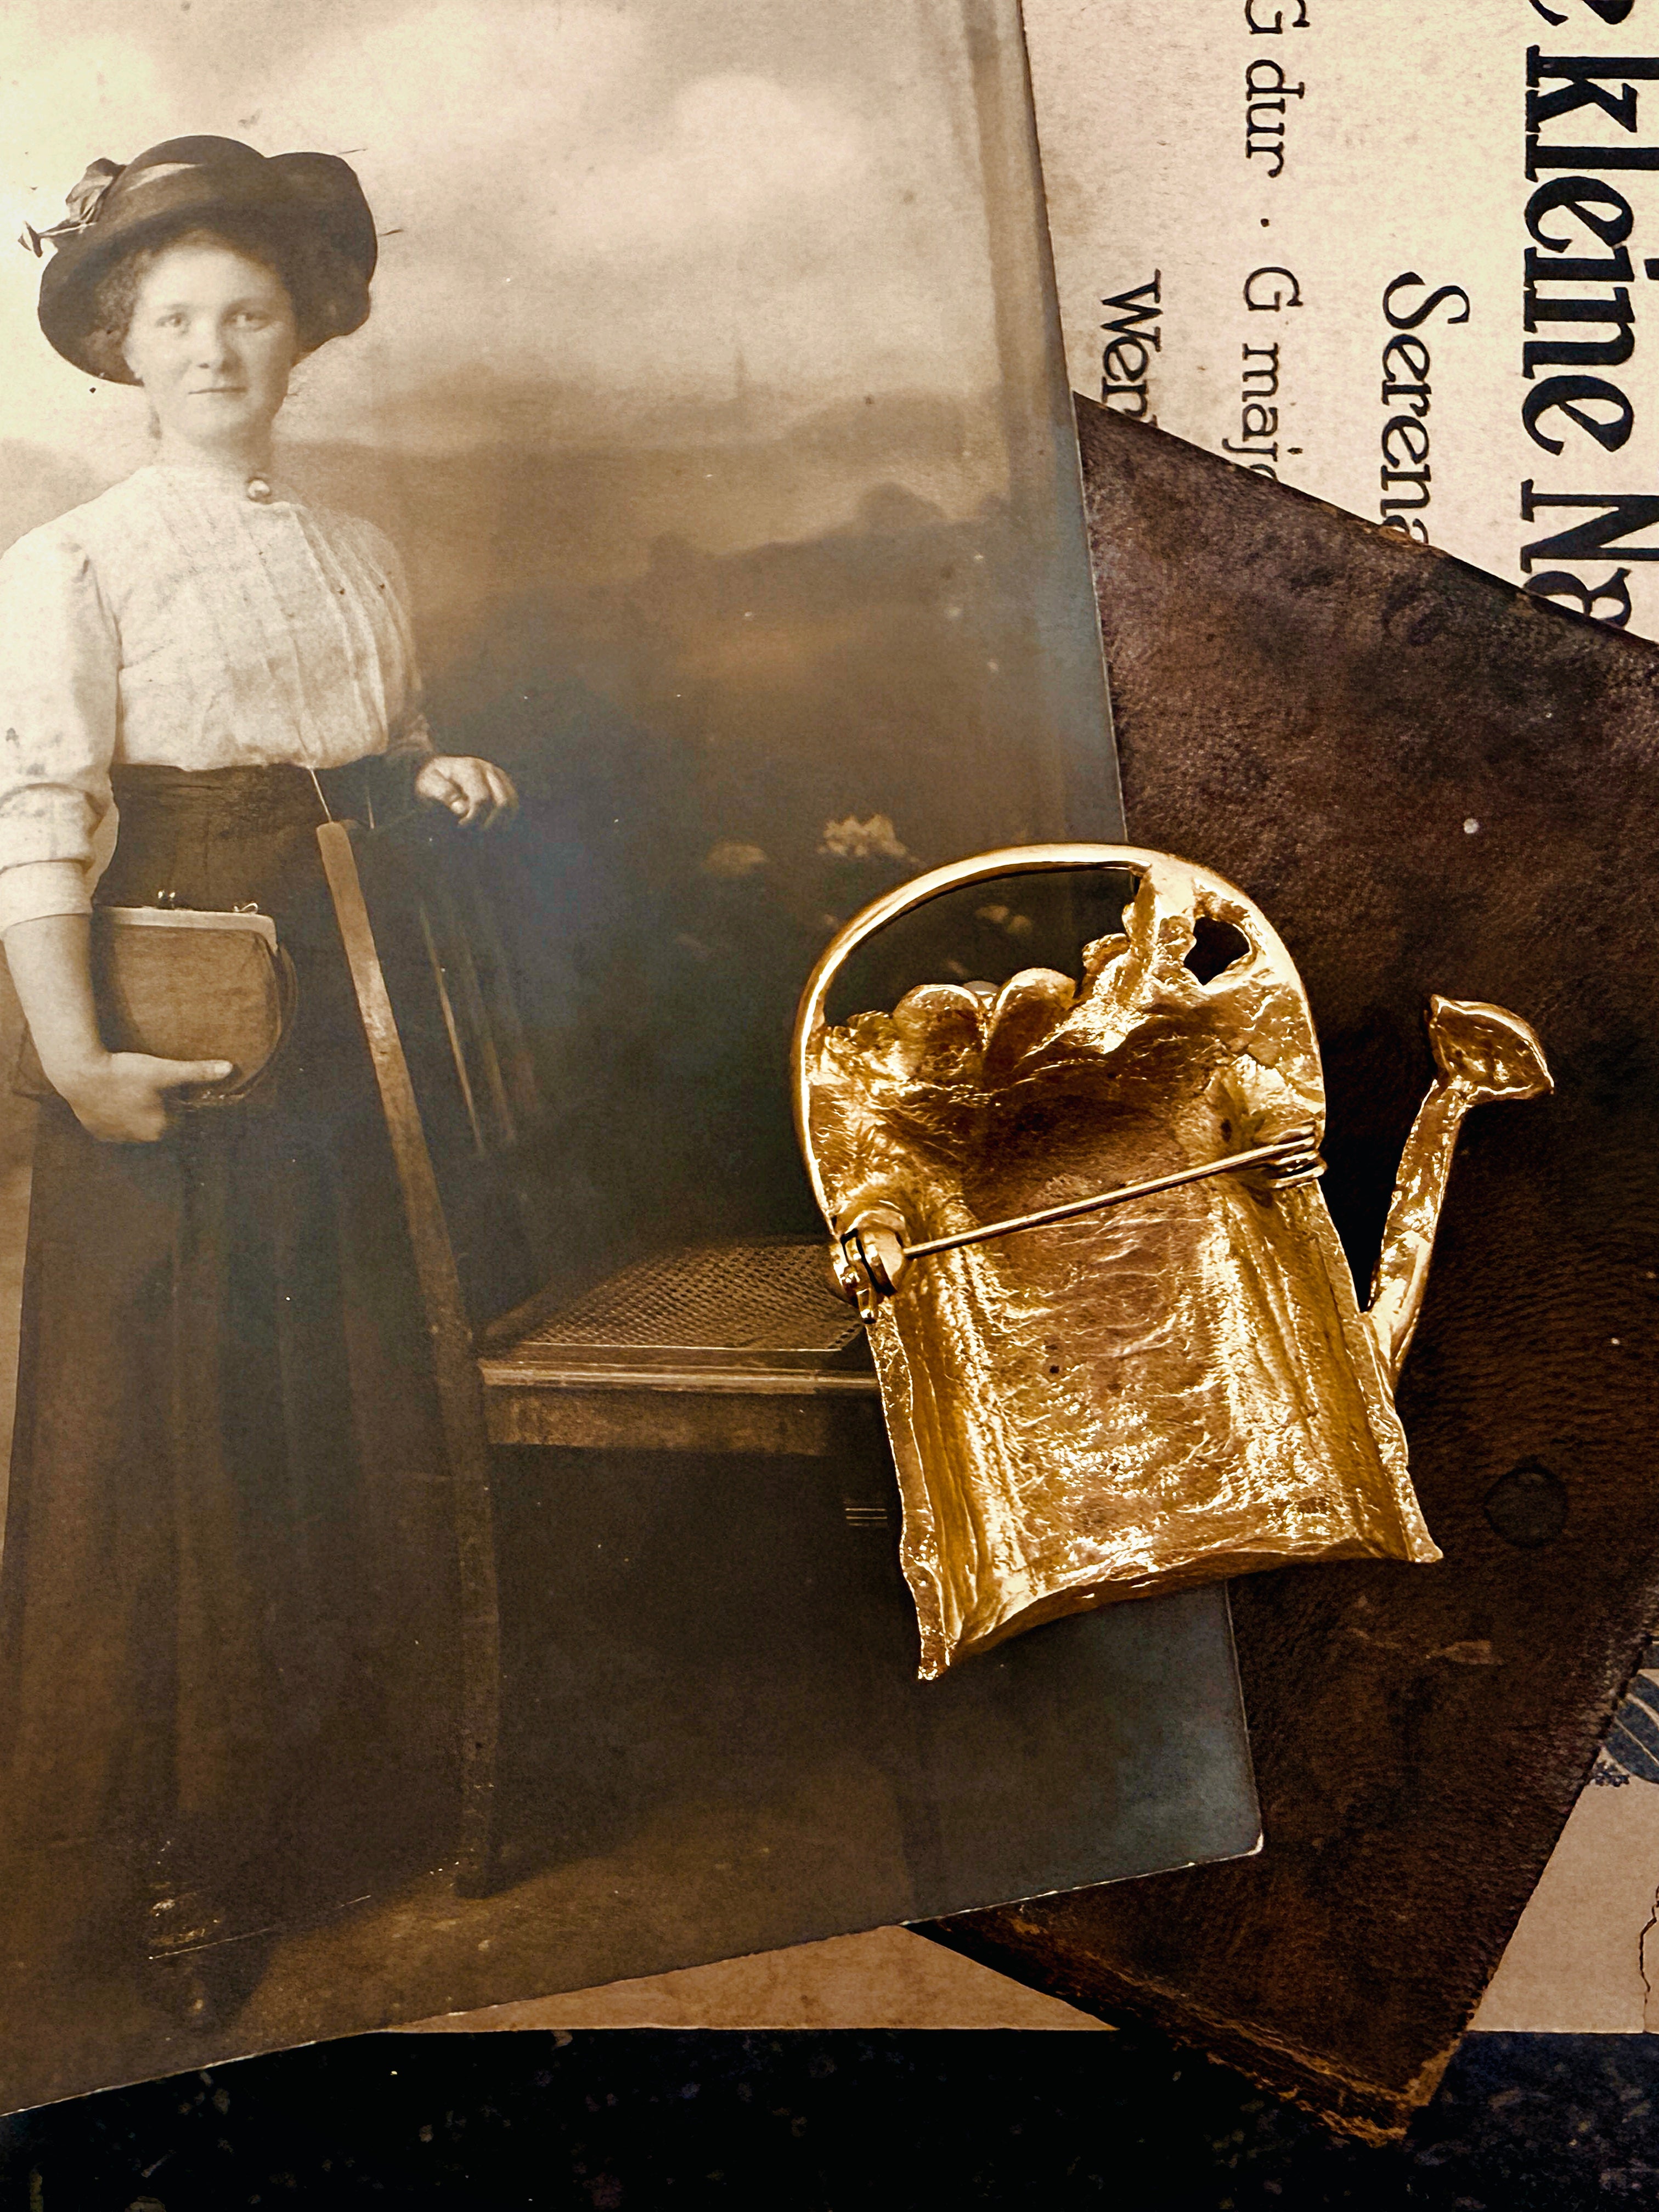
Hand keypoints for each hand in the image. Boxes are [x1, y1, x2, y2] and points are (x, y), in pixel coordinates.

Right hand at [52, 1049, 233, 1143]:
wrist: (81, 1074)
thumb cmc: (127, 1071)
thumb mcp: (165, 1070)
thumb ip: (198, 1072)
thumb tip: (230, 1068)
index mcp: (162, 1129)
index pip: (177, 1116)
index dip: (171, 1098)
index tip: (159, 1084)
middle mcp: (142, 1140)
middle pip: (157, 1121)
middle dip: (154, 1106)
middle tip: (141, 1084)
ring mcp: (118, 1139)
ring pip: (134, 1124)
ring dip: (134, 1111)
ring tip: (125, 1089)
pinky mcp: (98, 1133)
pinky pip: (113, 1125)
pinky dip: (115, 1114)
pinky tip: (111, 1098)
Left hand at [415, 755, 517, 827]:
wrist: (436, 768)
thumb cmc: (431, 780)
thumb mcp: (428, 785)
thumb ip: (443, 795)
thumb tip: (462, 809)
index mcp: (469, 768)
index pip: (482, 800)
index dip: (474, 819)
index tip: (461, 827)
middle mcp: (487, 769)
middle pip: (503, 802)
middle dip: (490, 823)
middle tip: (475, 833)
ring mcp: (498, 774)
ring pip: (512, 803)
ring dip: (501, 822)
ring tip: (483, 831)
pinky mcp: (503, 782)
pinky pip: (513, 803)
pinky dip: (505, 817)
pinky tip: (491, 824)